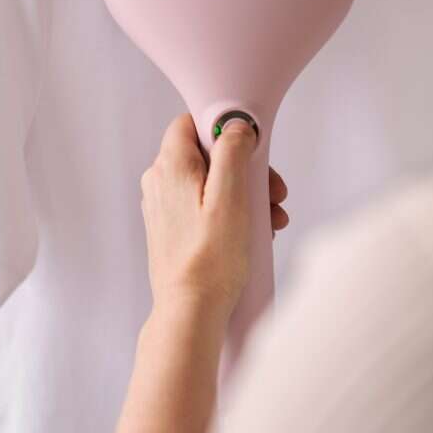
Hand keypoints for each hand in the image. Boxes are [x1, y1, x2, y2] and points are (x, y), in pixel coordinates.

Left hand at [140, 113, 288, 320]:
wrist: (190, 310)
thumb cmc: (210, 260)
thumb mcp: (231, 196)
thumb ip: (232, 152)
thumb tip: (235, 125)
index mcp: (170, 167)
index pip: (192, 122)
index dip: (224, 130)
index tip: (251, 147)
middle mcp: (160, 182)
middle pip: (207, 155)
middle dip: (245, 169)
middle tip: (272, 191)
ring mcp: (164, 206)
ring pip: (210, 181)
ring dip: (244, 193)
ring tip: (270, 218)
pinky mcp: (172, 227)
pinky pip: (205, 205)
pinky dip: (230, 211)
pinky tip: (253, 231)